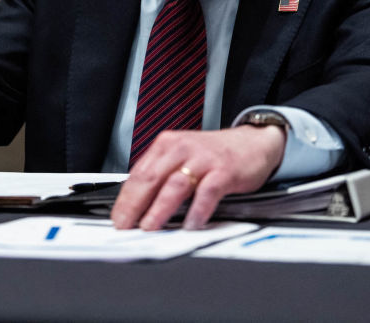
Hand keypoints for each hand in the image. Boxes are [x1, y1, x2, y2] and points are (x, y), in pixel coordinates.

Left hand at [110, 125, 285, 230]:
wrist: (252, 142)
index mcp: (166, 145)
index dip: (125, 198)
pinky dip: (197, 210)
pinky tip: (191, 224)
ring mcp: (203, 159)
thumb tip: (137, 203)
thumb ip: (162, 174)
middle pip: (151, 178)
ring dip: (159, 208)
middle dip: (134, 205)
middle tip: (126, 226)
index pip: (138, 173)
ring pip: (174, 184)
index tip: (117, 217)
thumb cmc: (214, 154)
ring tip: (150, 227)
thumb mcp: (182, 156)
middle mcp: (181, 149)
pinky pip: (207, 192)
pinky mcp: (224, 170)